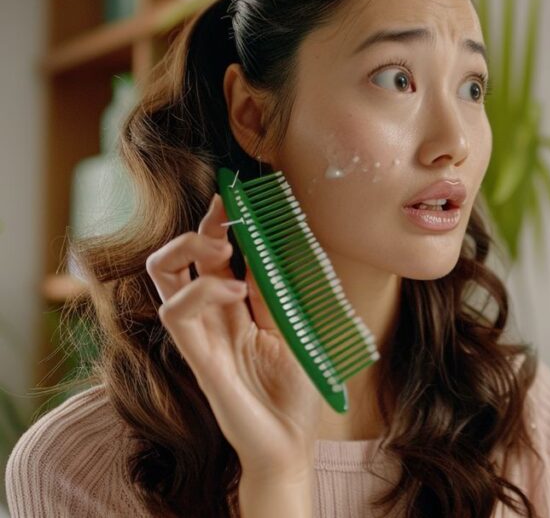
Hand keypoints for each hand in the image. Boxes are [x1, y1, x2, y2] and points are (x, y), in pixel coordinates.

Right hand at [145, 194, 320, 499]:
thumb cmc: (296, 390)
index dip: (224, 224)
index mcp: (239, 308)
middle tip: (223, 211)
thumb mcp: (299, 327)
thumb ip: (281, 290)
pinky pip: (177, 315)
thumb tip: (275, 241)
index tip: (236, 193)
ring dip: (185, 251)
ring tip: (217, 246)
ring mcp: (201, 335)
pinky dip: (201, 291)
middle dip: (201, 227)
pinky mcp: (198, 357)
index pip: (221, 255)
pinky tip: (234, 290)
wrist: (290, 443)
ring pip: (163, 278)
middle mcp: (214, 317)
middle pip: (184, 258)